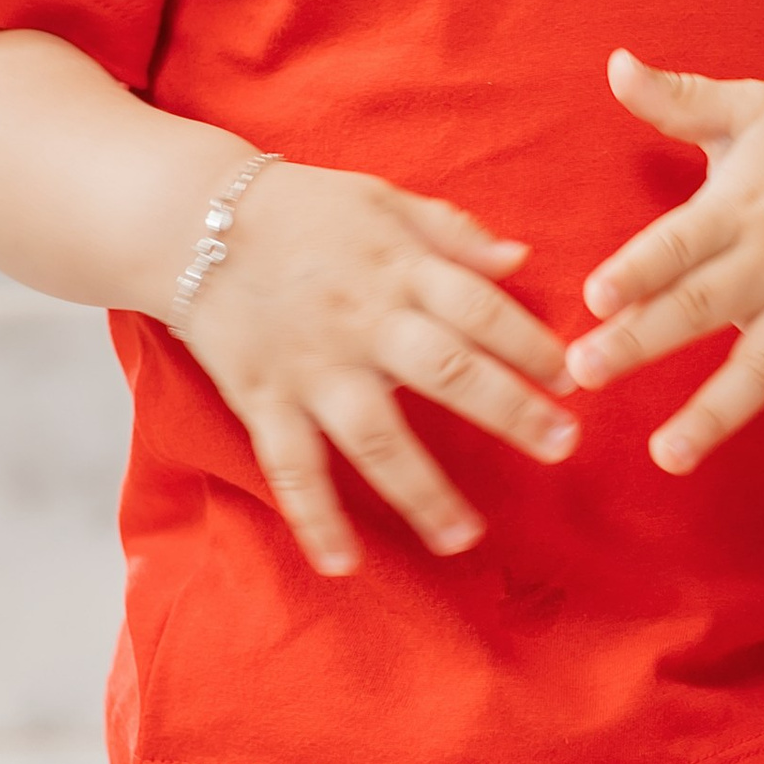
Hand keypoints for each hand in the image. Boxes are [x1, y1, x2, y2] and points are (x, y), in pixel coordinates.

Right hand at [174, 161, 573, 572]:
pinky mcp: (265, 399)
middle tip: (562, 447)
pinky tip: (343, 564)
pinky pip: (291, 467)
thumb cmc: (302, 209)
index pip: (479, 308)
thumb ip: (452, 233)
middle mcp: (362, 322)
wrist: (192, 220)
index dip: (529, 343)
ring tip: (464, 538)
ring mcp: (312, 368)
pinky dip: (314, 518)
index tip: (571, 378)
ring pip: (374, 437)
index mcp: (398, 269)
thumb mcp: (382, 199)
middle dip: (508, 411)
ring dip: (422, 491)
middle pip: (444, 371)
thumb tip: (522, 260)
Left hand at [568, 51, 763, 475]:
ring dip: (716, 413)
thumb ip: (677, 98)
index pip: (680, 242)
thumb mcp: (746, 108)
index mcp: (741, 206)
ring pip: (762, 365)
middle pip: (702, 306)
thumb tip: (613, 61)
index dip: (638, 268)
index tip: (593, 297)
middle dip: (642, 341)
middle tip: (586, 373)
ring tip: (668, 455)